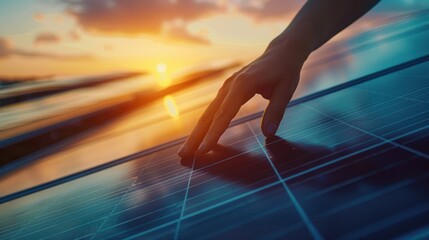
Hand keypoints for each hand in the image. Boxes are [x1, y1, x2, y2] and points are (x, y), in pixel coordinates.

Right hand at [178, 38, 307, 157]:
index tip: (203, 151)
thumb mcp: (286, 90)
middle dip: (195, 137)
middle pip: (208, 115)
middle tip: (183, 155)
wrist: (281, 52)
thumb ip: (276, 112)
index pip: (224, 115)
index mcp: (242, 85)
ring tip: (186, 150)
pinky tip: (200, 136)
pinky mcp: (227, 90)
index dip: (213, 134)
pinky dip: (205, 124)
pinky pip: (213, 110)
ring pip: (207, 113)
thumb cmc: (285, 70)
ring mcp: (226, 87)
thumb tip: (268, 134)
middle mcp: (229, 86)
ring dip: (196, 132)